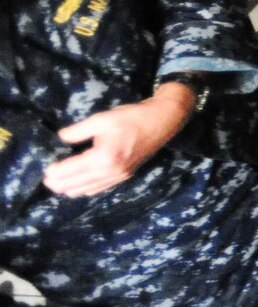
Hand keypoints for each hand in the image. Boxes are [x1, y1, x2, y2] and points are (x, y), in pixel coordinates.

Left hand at [45, 87, 195, 196]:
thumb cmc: (132, 117)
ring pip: (88, 189)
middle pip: (78, 184)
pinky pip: (100, 188)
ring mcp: (119, 175)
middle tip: (46, 181)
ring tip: (57, 186)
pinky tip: (79, 187)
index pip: (72, 169)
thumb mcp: (102, 119)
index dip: (56, 171)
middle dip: (60, 184)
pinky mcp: (125, 175)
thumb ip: (79, 130)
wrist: (163, 121)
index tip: (45, 170)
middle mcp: (111, 171)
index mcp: (103, 157)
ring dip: (71, 189)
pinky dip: (86, 189)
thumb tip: (61, 138)